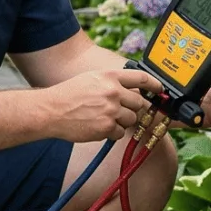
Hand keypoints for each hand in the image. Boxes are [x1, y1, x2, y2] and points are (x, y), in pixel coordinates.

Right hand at [36, 67, 160, 143]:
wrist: (51, 110)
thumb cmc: (69, 94)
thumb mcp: (92, 79)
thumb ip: (112, 83)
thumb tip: (133, 91)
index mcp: (110, 76)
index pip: (141, 78)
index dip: (154, 85)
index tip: (159, 90)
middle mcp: (113, 92)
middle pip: (139, 103)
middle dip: (133, 109)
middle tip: (119, 111)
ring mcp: (111, 110)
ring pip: (131, 119)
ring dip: (121, 122)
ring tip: (103, 118)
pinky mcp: (106, 127)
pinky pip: (119, 133)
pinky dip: (111, 133)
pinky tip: (97, 126)